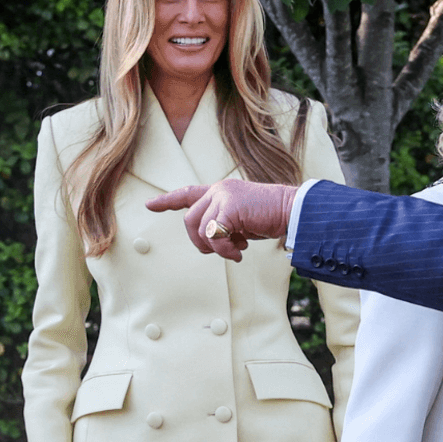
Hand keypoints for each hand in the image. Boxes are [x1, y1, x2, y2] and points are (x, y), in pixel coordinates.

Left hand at [145, 179, 297, 261]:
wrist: (293, 210)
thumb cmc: (272, 217)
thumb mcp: (243, 220)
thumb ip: (225, 225)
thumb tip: (214, 242)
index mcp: (221, 192)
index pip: (188, 193)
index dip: (167, 200)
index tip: (149, 205)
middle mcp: (219, 190)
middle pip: (189, 219)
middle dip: (200, 241)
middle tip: (223, 251)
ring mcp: (223, 196)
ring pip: (200, 228)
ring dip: (215, 247)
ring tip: (235, 251)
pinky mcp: (230, 206)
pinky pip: (215, 235)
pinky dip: (225, 249)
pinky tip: (240, 251)